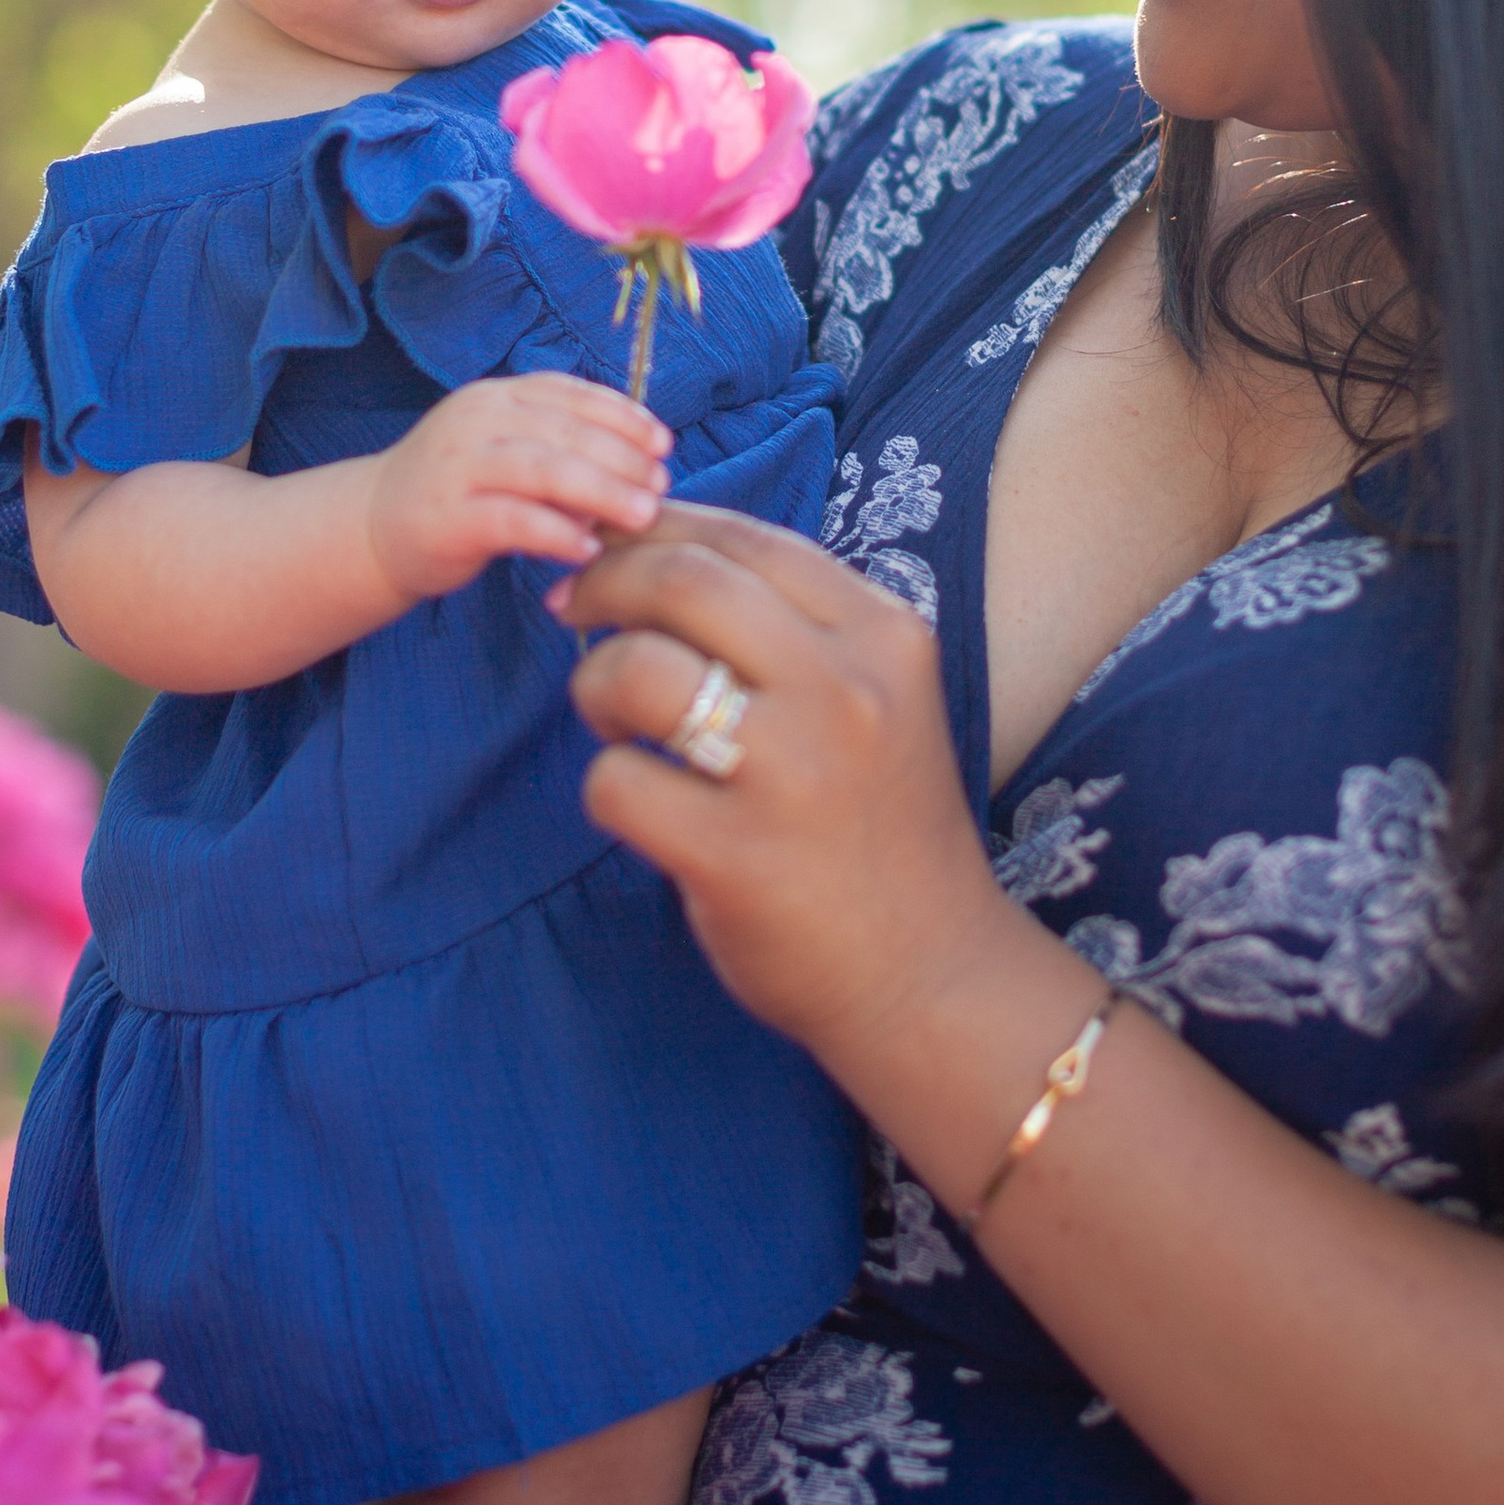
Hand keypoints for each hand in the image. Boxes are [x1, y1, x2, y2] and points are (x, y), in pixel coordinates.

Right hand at [364, 375, 671, 605]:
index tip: (663, 442)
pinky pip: (513, 521)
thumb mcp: (505, 452)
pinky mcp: (447, 517)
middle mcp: (475, 421)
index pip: (569, 394)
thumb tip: (638, 471)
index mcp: (495, 398)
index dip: (622, 415)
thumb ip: (561, 450)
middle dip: (622, 457)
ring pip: (544, 469)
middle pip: (565, 431)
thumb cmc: (457, 492)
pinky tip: (588, 549)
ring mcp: (458, 467)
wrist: (371, 529)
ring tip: (643, 515)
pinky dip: (557, 533)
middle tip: (661, 486)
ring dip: (602, 491)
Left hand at [550, 504, 1017, 1076]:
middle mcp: (846, 688)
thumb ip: (792, 625)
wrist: (931, 973)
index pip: (743, 538)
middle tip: (572, 607)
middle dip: (604, 581)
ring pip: (638, 669)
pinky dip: (607, 786)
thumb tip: (655, 551)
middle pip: (682, 579)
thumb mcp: (876, 697)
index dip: (654, 530)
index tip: (607, 547)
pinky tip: (645, 808)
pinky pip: (615, 782)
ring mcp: (792, 772)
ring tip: (616, 720)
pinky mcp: (734, 855)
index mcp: (884, 634)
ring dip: (595, 683)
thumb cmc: (880, 825)